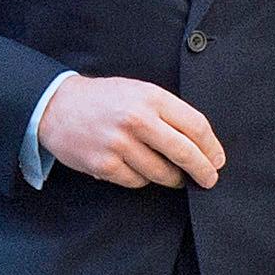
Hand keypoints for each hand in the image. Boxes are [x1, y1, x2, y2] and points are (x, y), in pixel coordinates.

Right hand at [38, 75, 224, 188]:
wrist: (56, 105)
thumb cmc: (106, 100)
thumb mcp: (140, 92)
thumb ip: (169, 113)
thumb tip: (204, 145)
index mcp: (151, 97)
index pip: (196, 126)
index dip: (212, 148)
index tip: (218, 160)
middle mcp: (136, 119)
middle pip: (185, 153)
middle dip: (203, 171)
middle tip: (209, 180)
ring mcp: (118, 143)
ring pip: (162, 173)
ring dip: (172, 178)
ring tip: (173, 175)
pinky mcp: (103, 164)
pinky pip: (137, 182)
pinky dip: (142, 179)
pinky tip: (137, 169)